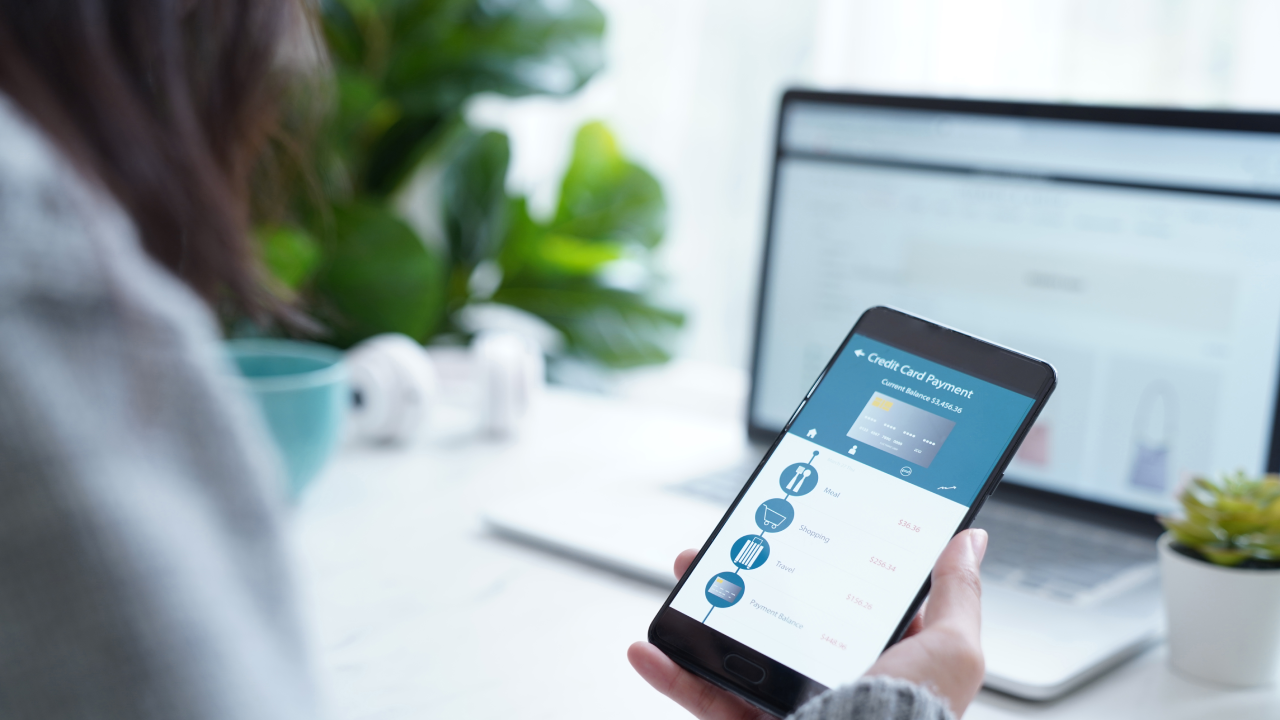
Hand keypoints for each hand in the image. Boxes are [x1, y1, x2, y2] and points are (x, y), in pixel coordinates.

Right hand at [627, 529, 988, 718]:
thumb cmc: (913, 715)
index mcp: (878, 657)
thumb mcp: (953, 647)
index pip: (842, 597)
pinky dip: (670, 674)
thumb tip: (968, 540)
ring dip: (700, 610)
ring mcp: (788, 705)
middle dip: (745, 572)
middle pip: (777, 614)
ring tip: (686, 573)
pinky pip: (701, 700)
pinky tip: (648, 648)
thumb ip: (956, 593)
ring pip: (733, 649)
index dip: (816, 561)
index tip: (792, 525)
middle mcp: (831, 679)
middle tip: (728, 544)